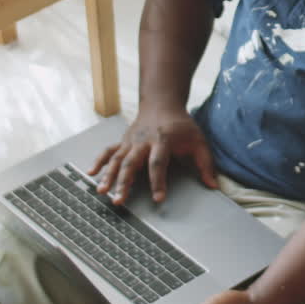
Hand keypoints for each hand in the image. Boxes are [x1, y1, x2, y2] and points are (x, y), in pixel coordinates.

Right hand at [88, 105, 216, 203]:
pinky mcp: (123, 142)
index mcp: (163, 140)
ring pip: (116, 159)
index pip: (158, 163)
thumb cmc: (182, 126)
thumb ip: (205, 163)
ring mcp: (130, 141)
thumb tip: (213, 186)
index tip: (158, 198)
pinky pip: (108, 152)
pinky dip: (99, 162)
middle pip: (131, 163)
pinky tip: (91, 174)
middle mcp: (143, 141)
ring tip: (102, 192)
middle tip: (119, 200)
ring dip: (108, 176)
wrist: (163, 104)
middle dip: (124, 182)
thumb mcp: (198, 141)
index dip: (158, 182)